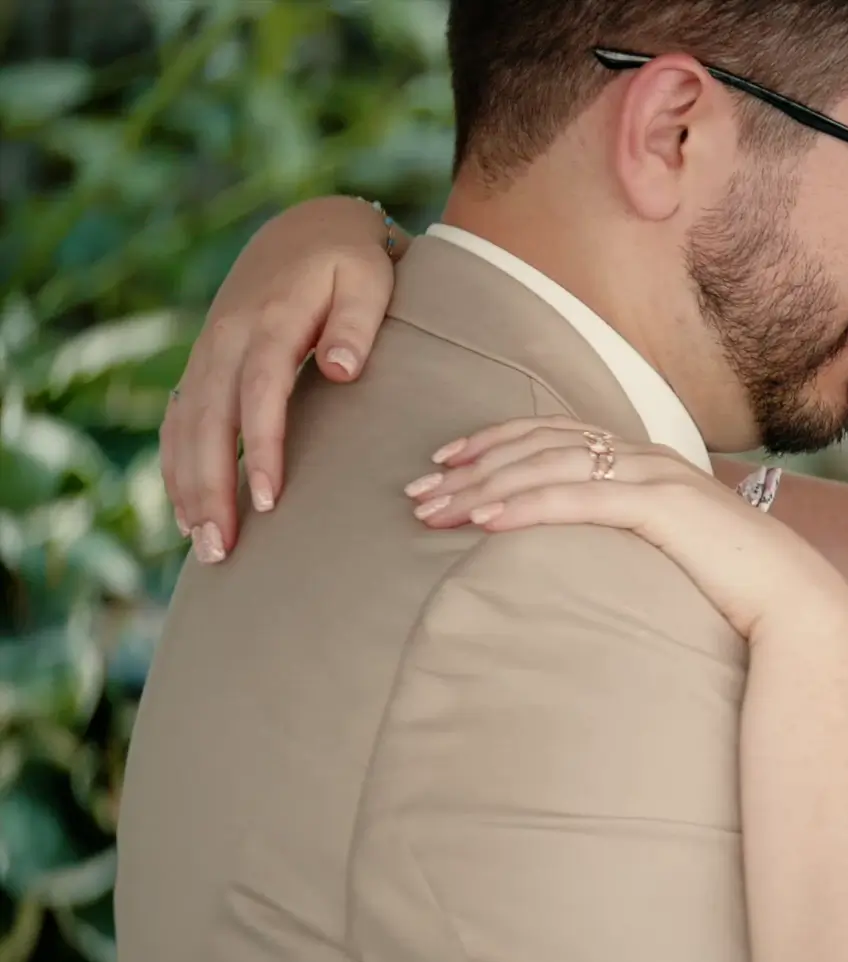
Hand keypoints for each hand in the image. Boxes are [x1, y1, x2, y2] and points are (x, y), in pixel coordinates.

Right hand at [162, 197, 397, 561]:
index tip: (267, 499)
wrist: (308, 228)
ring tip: (203, 547)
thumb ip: (359, 323)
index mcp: (270, 319)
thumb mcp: (370, 280)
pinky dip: (177, 466)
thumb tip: (346, 370)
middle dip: (209, 486)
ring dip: (187, 486)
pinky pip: (179, 421)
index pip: (259, 392)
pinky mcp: (205, 364)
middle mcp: (225, 338)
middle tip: (221, 547)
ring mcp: (208, 351)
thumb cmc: (352, 263)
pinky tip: (187, 512)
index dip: (259, 446)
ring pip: (184, 426)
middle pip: (207, 420)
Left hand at [409, 416, 847, 638]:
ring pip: (550, 466)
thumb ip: (632, 540)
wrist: (796, 601)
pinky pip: (579, 499)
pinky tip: (484, 519)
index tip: (444, 461)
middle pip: (542, 444)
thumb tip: (586, 558)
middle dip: (471, 463)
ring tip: (433, 507)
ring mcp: (657, 478)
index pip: (557, 434)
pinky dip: (526, 504)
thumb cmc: (736, 589)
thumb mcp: (673, 554)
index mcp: (649, 462)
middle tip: (415, 488)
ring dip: (483, 484)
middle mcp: (649, 457)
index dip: (495, 441)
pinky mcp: (662, 509)